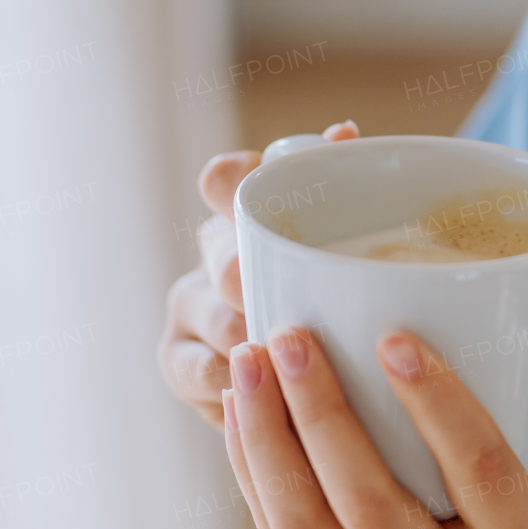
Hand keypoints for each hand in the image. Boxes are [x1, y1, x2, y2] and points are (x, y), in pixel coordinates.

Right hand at [156, 121, 359, 425]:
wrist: (319, 369)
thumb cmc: (340, 287)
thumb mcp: (349, 238)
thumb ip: (343, 186)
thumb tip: (344, 134)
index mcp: (246, 211)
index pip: (222, 179)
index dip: (234, 185)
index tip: (270, 202)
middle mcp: (212, 251)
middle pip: (220, 252)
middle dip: (251, 275)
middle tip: (287, 299)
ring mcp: (190, 306)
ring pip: (211, 315)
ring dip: (251, 334)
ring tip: (288, 357)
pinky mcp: (178, 361)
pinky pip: (197, 371)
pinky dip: (233, 384)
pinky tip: (266, 394)